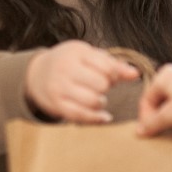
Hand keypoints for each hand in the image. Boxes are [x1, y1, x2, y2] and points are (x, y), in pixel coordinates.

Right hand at [25, 40, 139, 123]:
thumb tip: (135, 74)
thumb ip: (112, 64)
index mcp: (76, 52)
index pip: (106, 66)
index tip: (111, 76)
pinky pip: (81, 116)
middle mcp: (66, 69)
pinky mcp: (57, 105)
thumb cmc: (69, 62)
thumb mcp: (88, 55)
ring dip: (101, 102)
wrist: (36, 74)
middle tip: (101, 86)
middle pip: (101, 84)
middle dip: (106, 87)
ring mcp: (60, 88)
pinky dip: (96, 118)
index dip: (115, 74)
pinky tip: (103, 116)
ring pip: (92, 101)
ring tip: (97, 98)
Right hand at [137, 64, 171, 136]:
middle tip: (159, 132)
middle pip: (159, 100)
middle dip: (158, 117)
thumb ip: (152, 123)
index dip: (145, 118)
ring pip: (171, 102)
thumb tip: (140, 131)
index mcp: (165, 74)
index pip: (146, 98)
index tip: (147, 133)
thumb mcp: (170, 116)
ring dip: (169, 117)